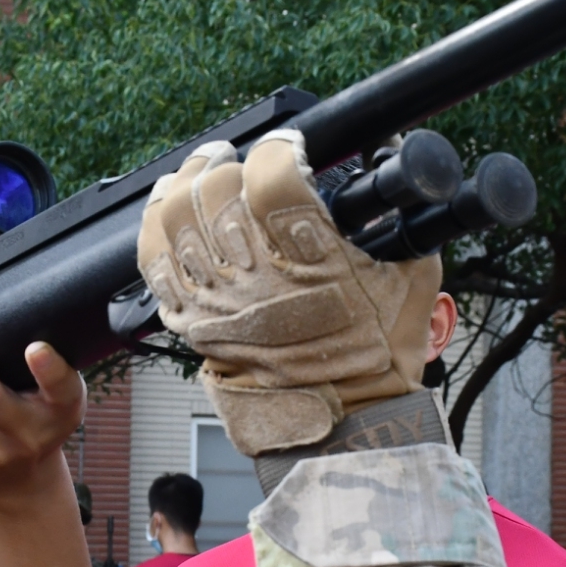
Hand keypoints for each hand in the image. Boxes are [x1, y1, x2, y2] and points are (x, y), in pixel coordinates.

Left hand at [136, 128, 441, 455]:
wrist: (340, 421)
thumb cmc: (377, 353)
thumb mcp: (411, 274)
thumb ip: (403, 216)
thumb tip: (396, 163)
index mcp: (310, 255)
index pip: (273, 176)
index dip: (279, 148)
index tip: (290, 146)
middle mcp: (254, 274)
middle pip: (216, 189)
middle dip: (229, 162)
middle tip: (243, 159)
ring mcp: (215, 298)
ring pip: (175, 218)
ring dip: (186, 182)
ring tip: (202, 167)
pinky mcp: (191, 321)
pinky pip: (153, 261)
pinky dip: (155, 227)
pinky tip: (168, 207)